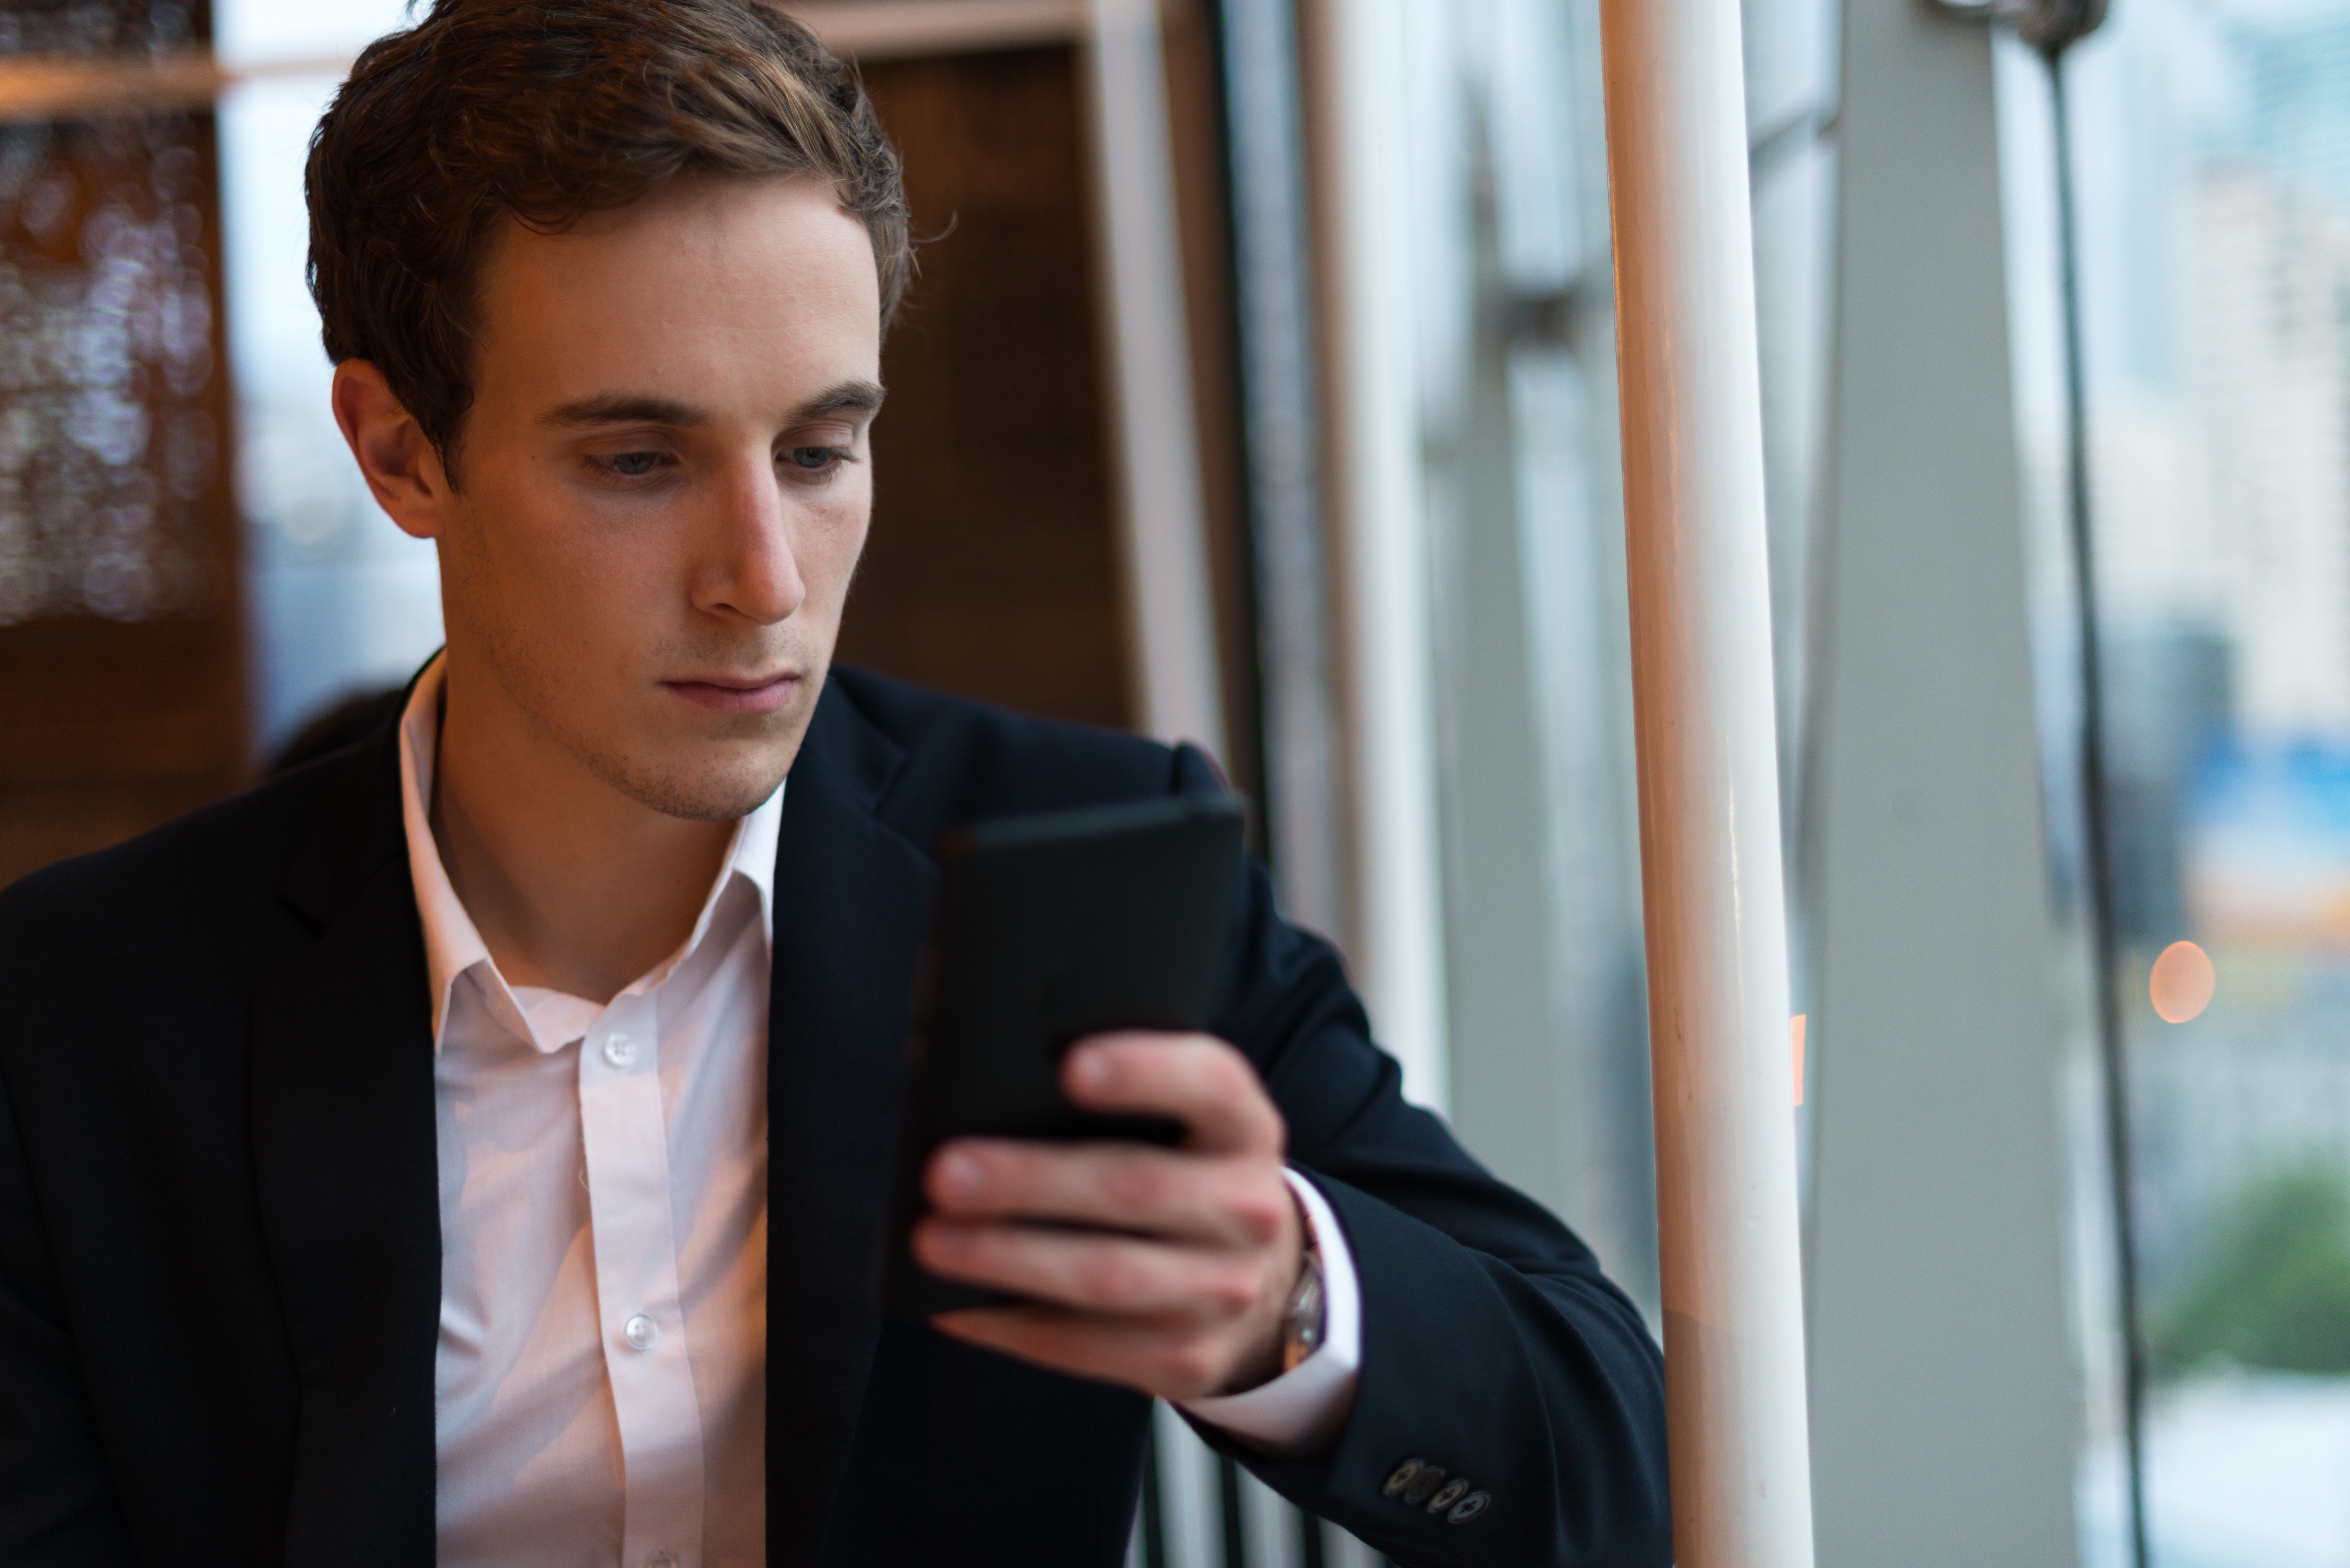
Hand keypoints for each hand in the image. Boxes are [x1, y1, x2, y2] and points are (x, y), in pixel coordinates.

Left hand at [913, 1031, 1304, 1399]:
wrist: (1258, 1280)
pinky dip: (1008, 1324)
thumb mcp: (1180, 1123)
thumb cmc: (1180, 1172)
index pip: (1209, 1084)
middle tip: (944, 1172)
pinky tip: (950, 1304)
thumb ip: (1118, 1099)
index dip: (1146, 1070)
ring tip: (929, 1242)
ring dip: (1009, 1259)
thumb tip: (987, 1092)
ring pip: (1107, 1277)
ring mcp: (1224, 1292)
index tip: (1069, 1065)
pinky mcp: (1189, 1360)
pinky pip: (1084, 1347)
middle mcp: (1248, 1208)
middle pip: (1137, 1187)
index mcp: (1244, 1128)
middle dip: (1033, 1180)